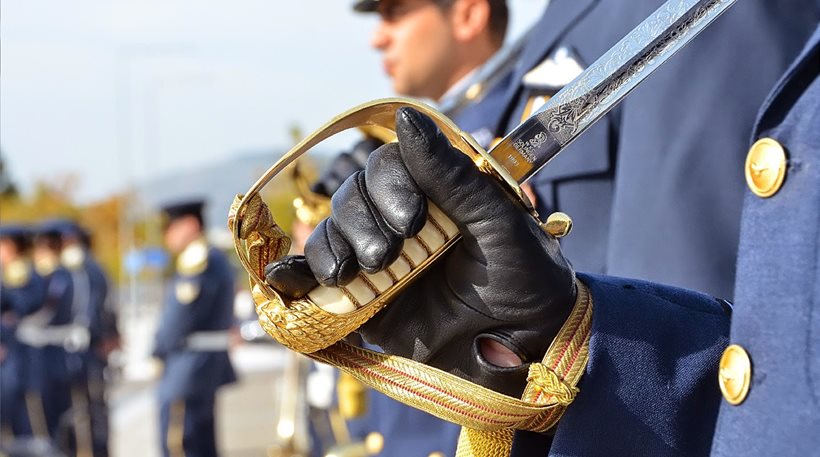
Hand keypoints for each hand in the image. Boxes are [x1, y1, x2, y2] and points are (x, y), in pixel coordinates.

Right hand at [267, 108, 575, 396]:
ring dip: (332, 248)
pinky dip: (296, 278)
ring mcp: (380, 264)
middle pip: (352, 197)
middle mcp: (402, 223)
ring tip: (353, 274)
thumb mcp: (497, 221)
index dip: (389, 186)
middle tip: (388, 256)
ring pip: (332, 235)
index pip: (388, 167)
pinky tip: (286, 278)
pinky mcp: (364, 305)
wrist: (530, 349)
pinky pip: (318, 285)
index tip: (411, 219)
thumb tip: (406, 115)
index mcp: (434, 194)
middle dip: (362, 223)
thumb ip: (451, 174)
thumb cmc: (525, 278)